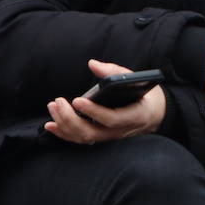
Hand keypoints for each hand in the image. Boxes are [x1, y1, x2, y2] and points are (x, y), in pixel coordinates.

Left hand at [45, 59, 165, 144]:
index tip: (76, 100)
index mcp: (135, 115)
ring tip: (52, 106)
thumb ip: (114, 72)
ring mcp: (110, 136)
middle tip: (58, 101)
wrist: (154, 113)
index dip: (93, 112)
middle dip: (71, 118)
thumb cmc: (143, 94)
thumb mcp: (136, 79)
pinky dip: (64, 134)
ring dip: (64, 124)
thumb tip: (93, 64)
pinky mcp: (101, 136)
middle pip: (93, 133)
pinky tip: (50, 125)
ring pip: (85, 138)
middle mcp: (121, 131)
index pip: (112, 119)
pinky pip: (81, 140)